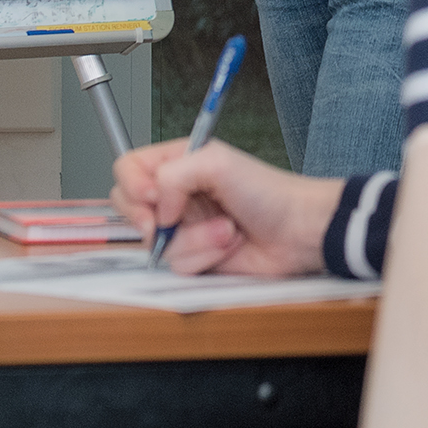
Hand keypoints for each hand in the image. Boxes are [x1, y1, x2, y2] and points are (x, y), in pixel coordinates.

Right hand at [111, 137, 344, 276]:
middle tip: (169, 220)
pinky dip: (205, 256)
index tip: (152, 195)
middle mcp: (176, 195)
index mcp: (178, 163)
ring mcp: (184, 228)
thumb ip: (173, 175)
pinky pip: (178, 265)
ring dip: (195, 239)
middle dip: (150, 219)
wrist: (299, 232)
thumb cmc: (269, 192)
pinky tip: (230, 245)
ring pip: (156, 243)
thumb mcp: (217, 163)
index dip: (132, 184)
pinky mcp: (196, 257)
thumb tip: (156, 208)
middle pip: (129, 209)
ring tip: (227, 229)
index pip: (128, 169)